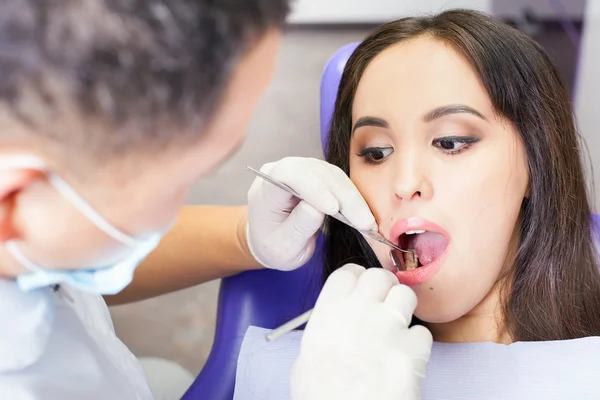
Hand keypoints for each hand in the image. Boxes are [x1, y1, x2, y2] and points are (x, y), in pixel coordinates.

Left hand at [246, 157, 374, 270]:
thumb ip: (297, 227)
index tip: (333, 208)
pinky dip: (352, 196)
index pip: (289, 174)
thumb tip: (316, 209)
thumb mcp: (283, 247)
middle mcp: (283, 171)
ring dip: (352, 196)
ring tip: (366, 221)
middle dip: (342, 196)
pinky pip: (338, 180)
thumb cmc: (272, 245)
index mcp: (266, 187)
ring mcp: (302, 171)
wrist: (271, 241)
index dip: (313, 187)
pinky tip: (362, 213)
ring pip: (331, 174)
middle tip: (363, 221)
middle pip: (316, 172)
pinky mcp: (318, 176)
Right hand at [291, 264, 432, 399]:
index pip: (348, 272)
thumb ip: (326, 329)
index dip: (357, 277)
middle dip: (383, 286)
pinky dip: (416, 343)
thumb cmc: (321, 395)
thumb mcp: (307, 356)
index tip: (360, 287)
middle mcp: (359, 311)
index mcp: (329, 311)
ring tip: (396, 326)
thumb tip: (338, 325)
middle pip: (379, 275)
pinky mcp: (413, 348)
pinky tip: (405, 356)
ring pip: (406, 293)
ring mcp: (388, 327)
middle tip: (383, 302)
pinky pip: (422, 332)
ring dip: (403, 307)